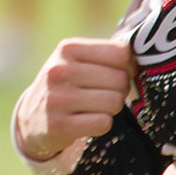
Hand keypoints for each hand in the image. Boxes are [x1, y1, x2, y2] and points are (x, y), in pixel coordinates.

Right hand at [13, 37, 134, 160]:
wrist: (32, 116)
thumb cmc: (66, 83)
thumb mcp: (77, 60)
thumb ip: (107, 54)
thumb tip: (143, 56)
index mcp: (67, 49)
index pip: (121, 53)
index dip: (127, 66)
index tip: (118, 73)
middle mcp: (59, 71)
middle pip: (120, 79)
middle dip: (120, 89)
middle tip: (106, 93)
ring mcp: (57, 98)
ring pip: (114, 102)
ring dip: (112, 108)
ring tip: (96, 107)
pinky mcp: (59, 125)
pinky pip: (103, 123)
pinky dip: (102, 124)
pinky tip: (89, 121)